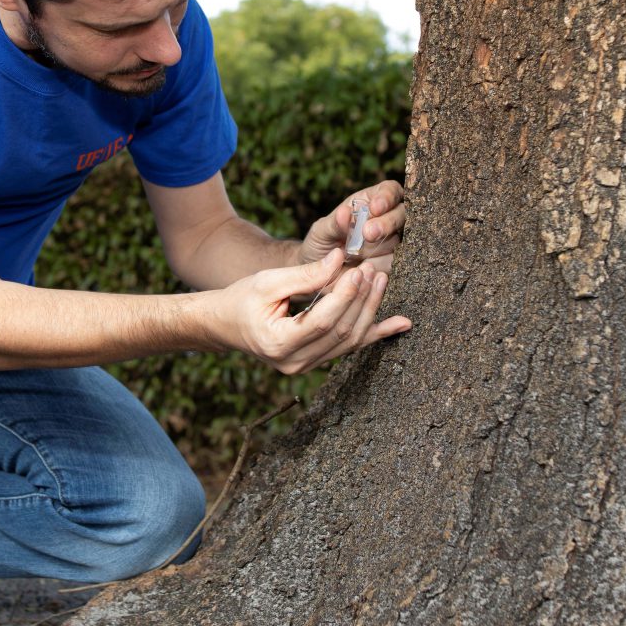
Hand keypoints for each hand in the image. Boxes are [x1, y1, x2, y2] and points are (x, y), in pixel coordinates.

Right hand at [215, 248, 411, 374]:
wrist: (225, 324)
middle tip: (373, 270)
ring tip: (381, 281)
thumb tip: (340, 259)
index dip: (344, 296)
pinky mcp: (314, 361)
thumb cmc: (241, 299)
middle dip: (360, 300)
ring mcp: (305, 366)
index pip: (321, 321)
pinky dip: (376, 333)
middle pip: (340, 333)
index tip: (357, 270)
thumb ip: (306, 275)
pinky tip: (400, 323)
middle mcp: (294, 363)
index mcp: (278, 344)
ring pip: (349, 342)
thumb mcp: (268, 282)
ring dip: (370, 311)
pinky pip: (349, 347)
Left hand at [296, 180, 406, 271]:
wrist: (320, 273)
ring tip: (360, 255)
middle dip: (387, 222)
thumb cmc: (322, 243)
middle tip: (369, 233)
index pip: (389, 190)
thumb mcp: (322, 231)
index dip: (386, 197)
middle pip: (402, 213)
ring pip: (401, 239)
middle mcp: (386, 218)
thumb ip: (334, 223)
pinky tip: (362, 267)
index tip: (375, 207)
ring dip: (384, 246)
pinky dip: (379, 265)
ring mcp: (391, 241)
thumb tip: (344, 213)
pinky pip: (393, 263)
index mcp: (370, 201)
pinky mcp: (390, 262)